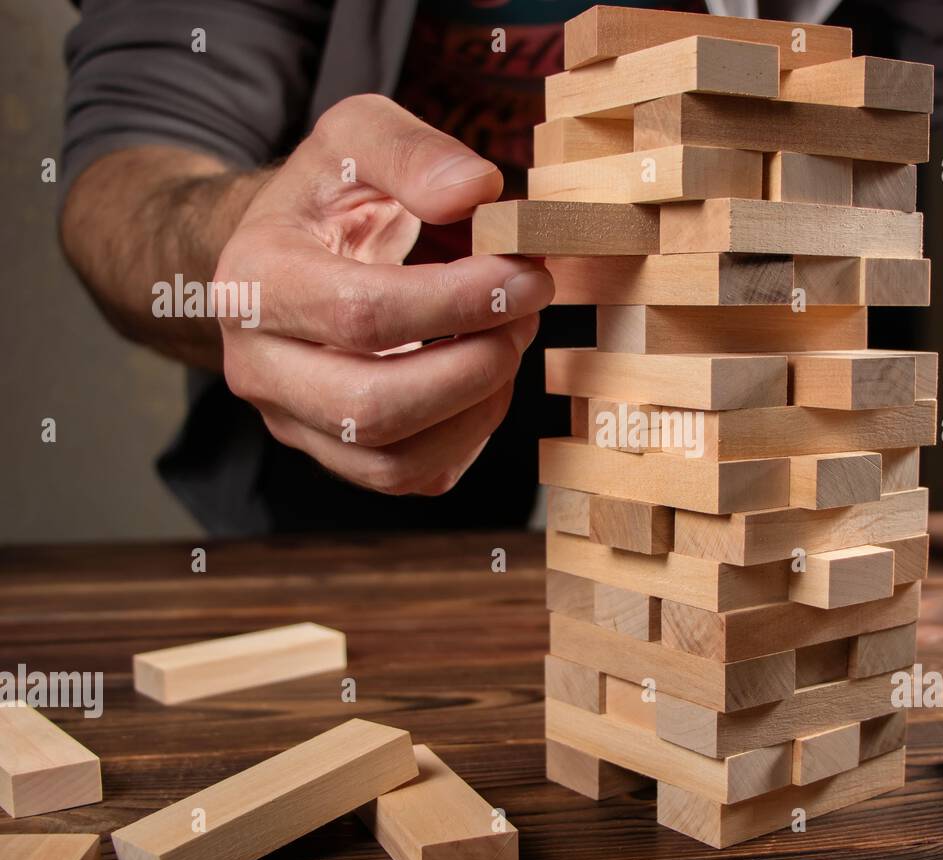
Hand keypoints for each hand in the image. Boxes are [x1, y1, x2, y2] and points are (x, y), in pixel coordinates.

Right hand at [213, 95, 553, 494]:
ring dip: (478, 407)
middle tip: (527, 312)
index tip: (527, 274)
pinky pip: (411, 476)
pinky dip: (467, 435)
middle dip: (474, 366)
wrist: (286, 255)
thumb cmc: (327, 197)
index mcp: (254, 283)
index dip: (461, 302)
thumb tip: (479, 191)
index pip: (362, 315)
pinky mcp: (335, 454)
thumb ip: (413, 153)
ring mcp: (294, 422)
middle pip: (372, 408)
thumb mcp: (357, 139)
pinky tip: (485, 377)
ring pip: (393, 461)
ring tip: (510, 340)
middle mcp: (259, 367)